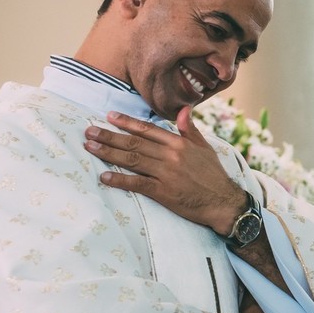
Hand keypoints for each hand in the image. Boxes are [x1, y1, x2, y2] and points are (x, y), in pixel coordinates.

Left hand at [84, 108, 246, 234]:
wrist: (224, 202)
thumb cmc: (214, 176)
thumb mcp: (206, 148)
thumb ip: (190, 129)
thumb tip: (184, 109)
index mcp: (180, 144)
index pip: (148, 129)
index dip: (127, 123)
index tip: (109, 116)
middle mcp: (171, 156)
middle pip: (135, 143)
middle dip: (110, 136)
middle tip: (89, 131)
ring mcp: (166, 174)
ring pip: (132, 160)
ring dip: (109, 153)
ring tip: (90, 147)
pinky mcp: (164, 192)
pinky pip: (137, 184)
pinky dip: (120, 180)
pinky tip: (104, 176)